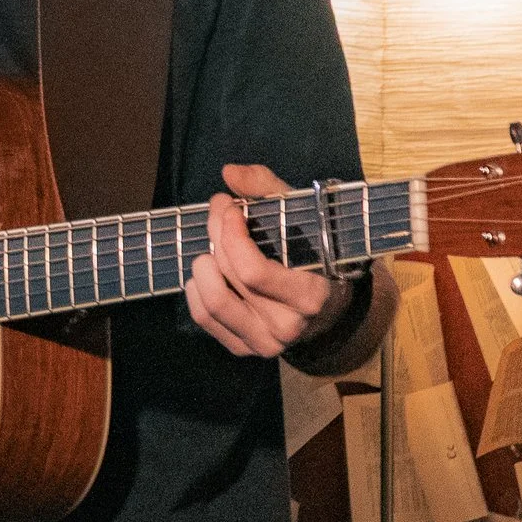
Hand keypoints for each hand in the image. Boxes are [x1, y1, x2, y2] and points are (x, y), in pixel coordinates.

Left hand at [187, 163, 349, 357]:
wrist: (326, 302)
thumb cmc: (310, 250)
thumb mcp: (301, 215)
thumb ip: (268, 189)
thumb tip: (230, 173)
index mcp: (310, 295)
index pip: (252, 272)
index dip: (231, 234)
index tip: (230, 206)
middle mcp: (289, 326)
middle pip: (230, 277)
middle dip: (216, 235)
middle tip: (219, 211)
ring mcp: (265, 342)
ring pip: (213, 301)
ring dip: (202, 265)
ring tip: (210, 245)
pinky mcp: (244, 348)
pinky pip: (204, 318)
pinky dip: (195, 289)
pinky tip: (207, 271)